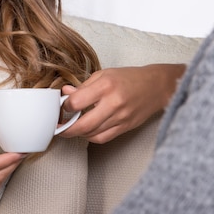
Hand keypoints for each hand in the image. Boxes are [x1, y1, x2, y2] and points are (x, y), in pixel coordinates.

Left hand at [59, 64, 185, 143]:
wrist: (156, 86)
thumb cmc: (129, 78)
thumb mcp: (103, 74)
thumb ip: (83, 86)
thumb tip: (65, 94)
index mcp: (105, 86)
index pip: (77, 102)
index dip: (65, 106)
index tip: (62, 106)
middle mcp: (113, 103)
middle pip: (84, 125)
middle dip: (66, 129)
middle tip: (58, 128)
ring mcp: (120, 117)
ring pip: (92, 134)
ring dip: (77, 134)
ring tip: (70, 128)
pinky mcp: (125, 127)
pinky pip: (103, 138)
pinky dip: (91, 137)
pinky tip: (86, 131)